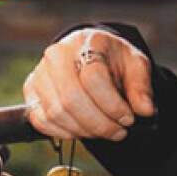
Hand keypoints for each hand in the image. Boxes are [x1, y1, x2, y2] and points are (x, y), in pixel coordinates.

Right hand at [23, 28, 154, 141]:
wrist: (89, 54)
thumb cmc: (112, 59)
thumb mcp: (134, 64)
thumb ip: (141, 85)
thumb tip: (145, 110)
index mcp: (85, 42)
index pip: (93, 78)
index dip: (112, 105)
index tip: (129, 118)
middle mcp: (57, 55)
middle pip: (71, 98)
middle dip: (99, 123)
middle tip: (118, 131)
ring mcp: (40, 73)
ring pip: (57, 113)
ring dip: (84, 131)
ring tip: (104, 131)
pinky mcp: (31, 91)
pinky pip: (41, 121)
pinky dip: (64, 133)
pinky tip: (83, 131)